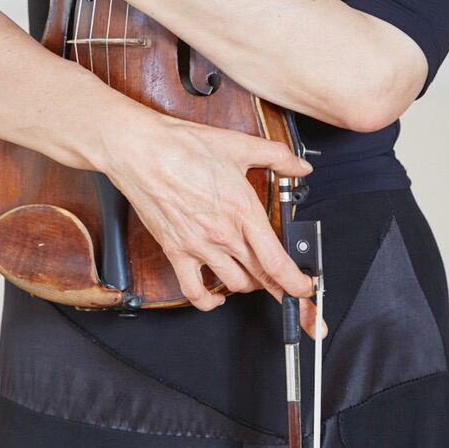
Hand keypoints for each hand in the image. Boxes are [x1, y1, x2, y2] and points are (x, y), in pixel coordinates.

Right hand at [105, 107, 327, 339]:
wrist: (142, 151)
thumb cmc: (184, 146)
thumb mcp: (240, 145)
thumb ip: (277, 156)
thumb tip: (301, 166)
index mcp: (243, 211)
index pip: (277, 262)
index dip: (296, 283)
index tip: (306, 289)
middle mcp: (223, 235)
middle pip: (261, 278)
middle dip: (282, 292)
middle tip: (293, 297)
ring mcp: (198, 247)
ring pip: (234, 285)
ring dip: (249, 286)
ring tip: (256, 278)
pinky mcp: (175, 252)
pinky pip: (194, 291)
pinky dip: (208, 302)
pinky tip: (217, 297)